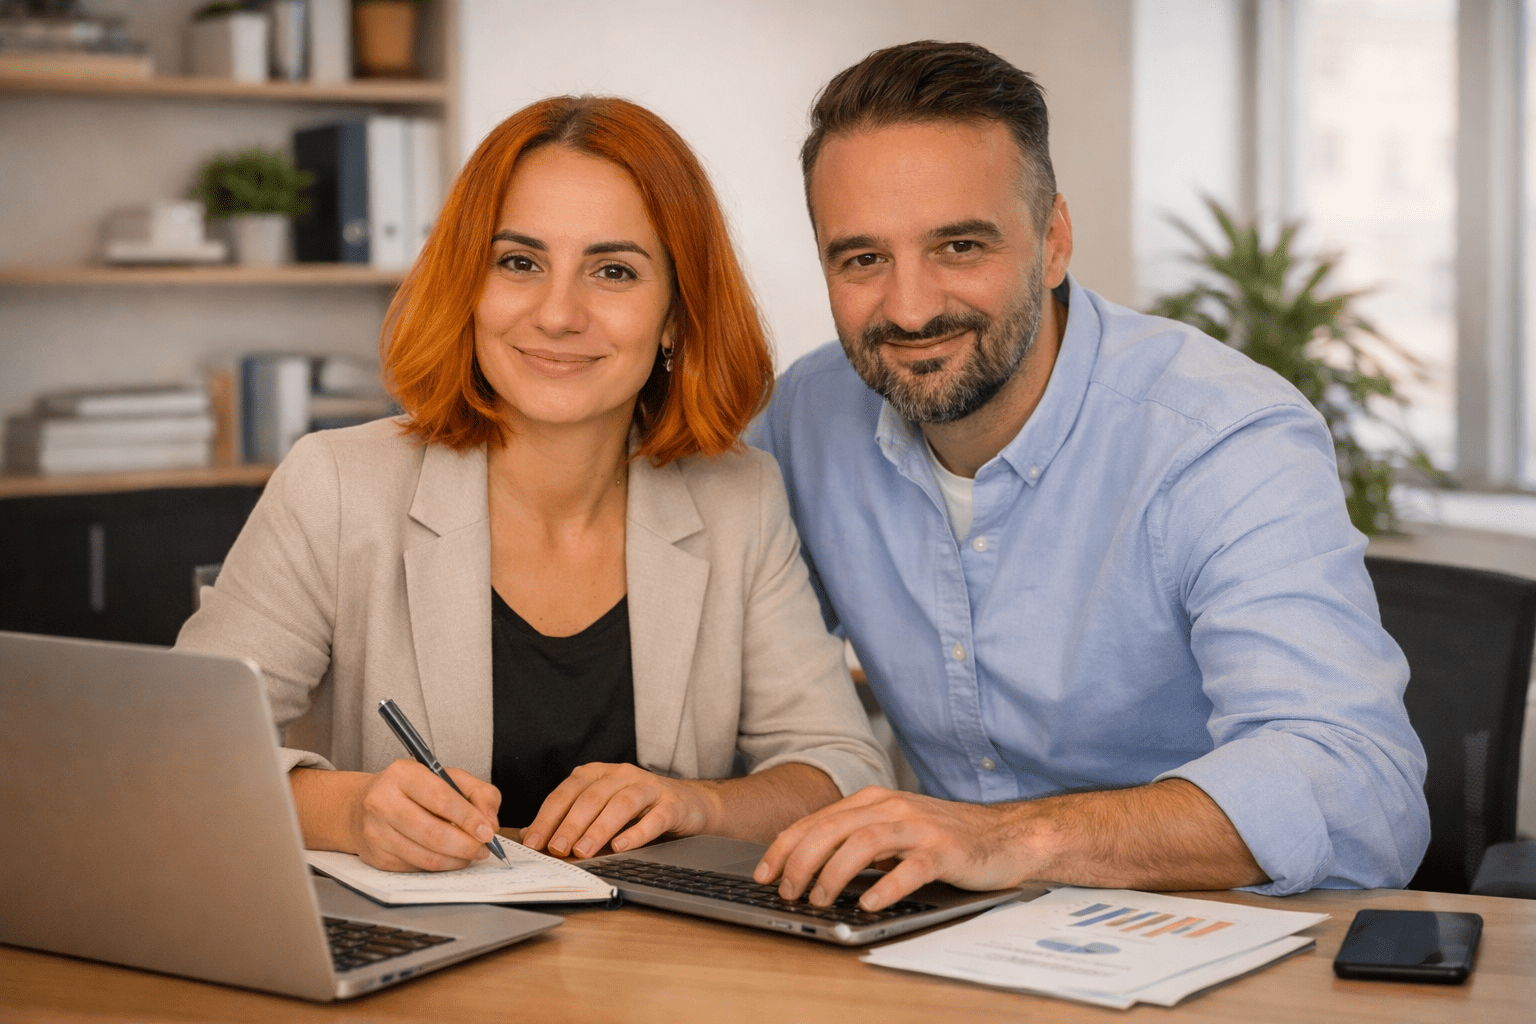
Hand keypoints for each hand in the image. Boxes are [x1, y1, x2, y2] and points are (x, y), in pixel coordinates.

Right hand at [301, 760, 502, 871]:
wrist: (364, 805)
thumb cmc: (412, 790)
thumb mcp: (448, 777)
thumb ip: (478, 793)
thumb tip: (490, 821)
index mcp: (403, 774)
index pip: (441, 799)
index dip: (469, 818)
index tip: (488, 831)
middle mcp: (383, 800)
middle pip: (432, 833)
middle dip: (465, 845)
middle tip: (483, 849)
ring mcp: (376, 830)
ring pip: (424, 856)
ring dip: (455, 860)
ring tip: (469, 855)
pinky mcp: (376, 855)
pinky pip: (415, 867)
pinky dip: (438, 866)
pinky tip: (448, 857)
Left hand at [520, 762, 720, 858]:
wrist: (690, 804)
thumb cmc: (640, 809)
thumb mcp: (602, 810)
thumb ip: (571, 820)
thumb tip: (533, 836)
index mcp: (600, 774)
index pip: (568, 792)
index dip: (549, 816)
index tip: (534, 841)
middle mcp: (623, 775)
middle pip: (593, 797)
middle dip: (571, 824)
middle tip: (557, 848)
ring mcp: (649, 787)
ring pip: (621, 804)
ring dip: (599, 828)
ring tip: (584, 850)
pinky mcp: (672, 804)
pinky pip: (654, 818)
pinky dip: (636, 833)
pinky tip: (622, 847)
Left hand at [753, 787, 1029, 910]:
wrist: (1005, 836)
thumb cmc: (944, 837)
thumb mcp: (893, 830)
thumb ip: (856, 839)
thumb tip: (808, 865)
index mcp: (874, 801)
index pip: (817, 820)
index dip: (785, 847)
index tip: (764, 873)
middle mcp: (892, 807)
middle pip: (833, 829)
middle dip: (801, 862)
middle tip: (788, 892)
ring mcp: (919, 828)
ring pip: (863, 843)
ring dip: (834, 873)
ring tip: (821, 899)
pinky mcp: (945, 852)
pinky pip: (910, 868)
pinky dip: (884, 886)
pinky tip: (868, 904)